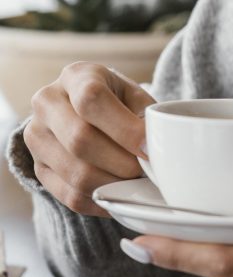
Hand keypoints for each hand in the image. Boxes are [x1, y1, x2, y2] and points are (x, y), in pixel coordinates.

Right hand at [24, 61, 154, 216]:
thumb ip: (145, 117)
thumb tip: (153, 150)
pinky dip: (101, 200)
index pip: (91, 99)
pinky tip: (119, 195)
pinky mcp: (38, 168)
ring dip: (113, 185)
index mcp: (75, 76)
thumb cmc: (117, 101)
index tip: (149, 148)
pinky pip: (70, 196)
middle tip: (145, 171)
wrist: (83, 111)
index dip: (124, 128)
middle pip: (80, 139)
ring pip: (76, 173)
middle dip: (121, 162)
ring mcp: (36, 137)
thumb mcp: (132, 95)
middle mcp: (47, 103)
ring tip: (135, 183)